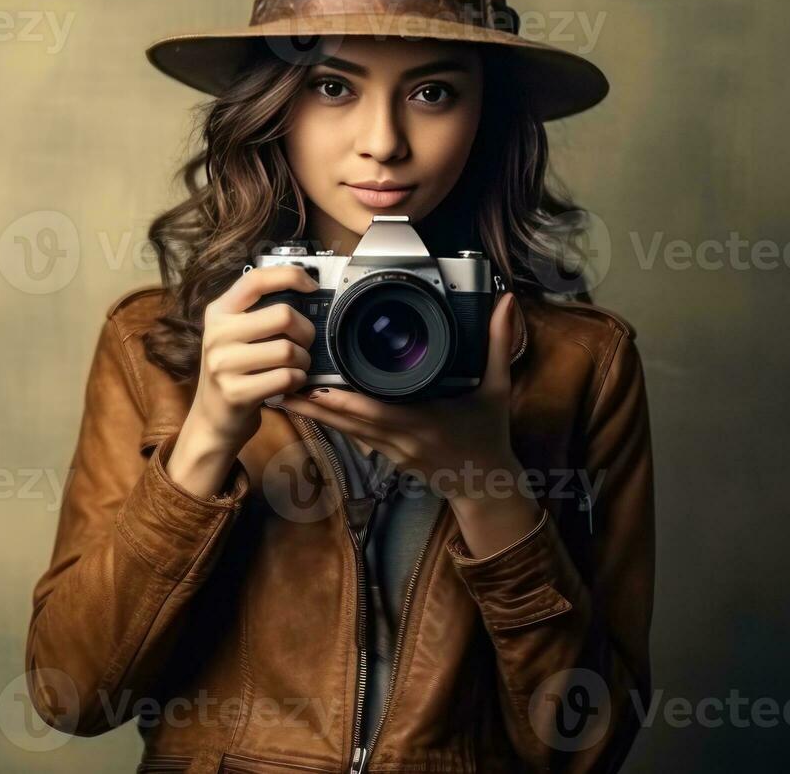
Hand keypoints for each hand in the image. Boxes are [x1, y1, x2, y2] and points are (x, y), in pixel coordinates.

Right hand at [183, 264, 319, 453]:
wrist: (212, 419)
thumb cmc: (235, 371)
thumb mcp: (235, 335)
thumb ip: (259, 312)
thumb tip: (306, 289)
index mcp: (218, 312)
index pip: (255, 279)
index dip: (290, 275)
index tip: (312, 286)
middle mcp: (216, 334)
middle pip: (283, 315)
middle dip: (306, 331)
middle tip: (305, 344)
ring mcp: (223, 364)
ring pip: (288, 349)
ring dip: (304, 360)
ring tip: (297, 367)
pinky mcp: (236, 392)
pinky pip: (287, 377)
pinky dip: (298, 380)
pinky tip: (290, 383)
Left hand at [280, 291, 522, 498]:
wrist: (486, 486)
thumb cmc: (489, 437)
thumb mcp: (497, 389)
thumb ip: (498, 344)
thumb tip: (506, 303)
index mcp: (421, 421)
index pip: (373, 410)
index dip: (340, 399)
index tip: (316, 379)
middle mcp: (399, 439)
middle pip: (346, 421)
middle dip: (313, 403)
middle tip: (284, 380)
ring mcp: (390, 451)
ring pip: (344, 432)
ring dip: (316, 413)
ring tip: (287, 391)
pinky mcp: (387, 457)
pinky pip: (354, 437)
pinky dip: (334, 422)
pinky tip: (314, 408)